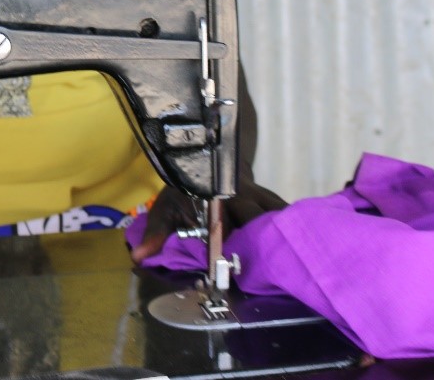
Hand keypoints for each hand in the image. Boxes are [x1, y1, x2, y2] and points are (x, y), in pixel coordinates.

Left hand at [129, 179, 287, 263]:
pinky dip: (289, 231)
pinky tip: (294, 251)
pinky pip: (285, 215)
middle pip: (258, 220)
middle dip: (261, 244)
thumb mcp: (165, 208)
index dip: (231, 245)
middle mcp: (241, 194)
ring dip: (280, 238)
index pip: (224, 225)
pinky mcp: (272, 199)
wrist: (206, 161)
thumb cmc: (185, 190)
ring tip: (284, 265)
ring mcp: (260, 195)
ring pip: (277, 216)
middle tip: (261, 272)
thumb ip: (155, 234)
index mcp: (215, 198)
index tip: (232, 267)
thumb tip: (139, 258)